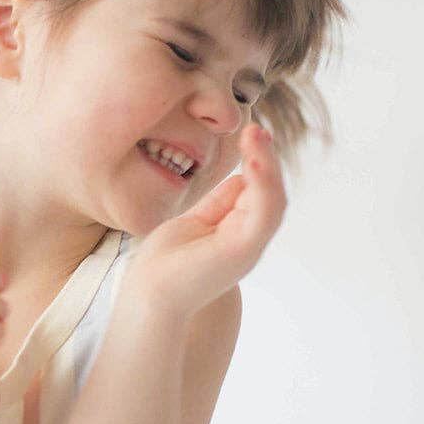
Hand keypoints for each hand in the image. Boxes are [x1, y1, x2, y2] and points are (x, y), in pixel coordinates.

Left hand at [125, 122, 286, 316]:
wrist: (150, 295)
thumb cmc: (166, 263)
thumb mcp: (195, 221)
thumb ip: (219, 202)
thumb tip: (240, 175)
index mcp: (238, 232)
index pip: (257, 191)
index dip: (258, 162)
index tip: (251, 134)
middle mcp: (249, 239)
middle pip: (270, 192)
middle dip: (265, 158)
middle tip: (256, 128)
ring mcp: (249, 246)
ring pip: (273, 199)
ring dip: (268, 165)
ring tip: (257, 135)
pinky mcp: (243, 249)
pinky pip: (264, 212)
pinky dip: (263, 184)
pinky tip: (253, 161)